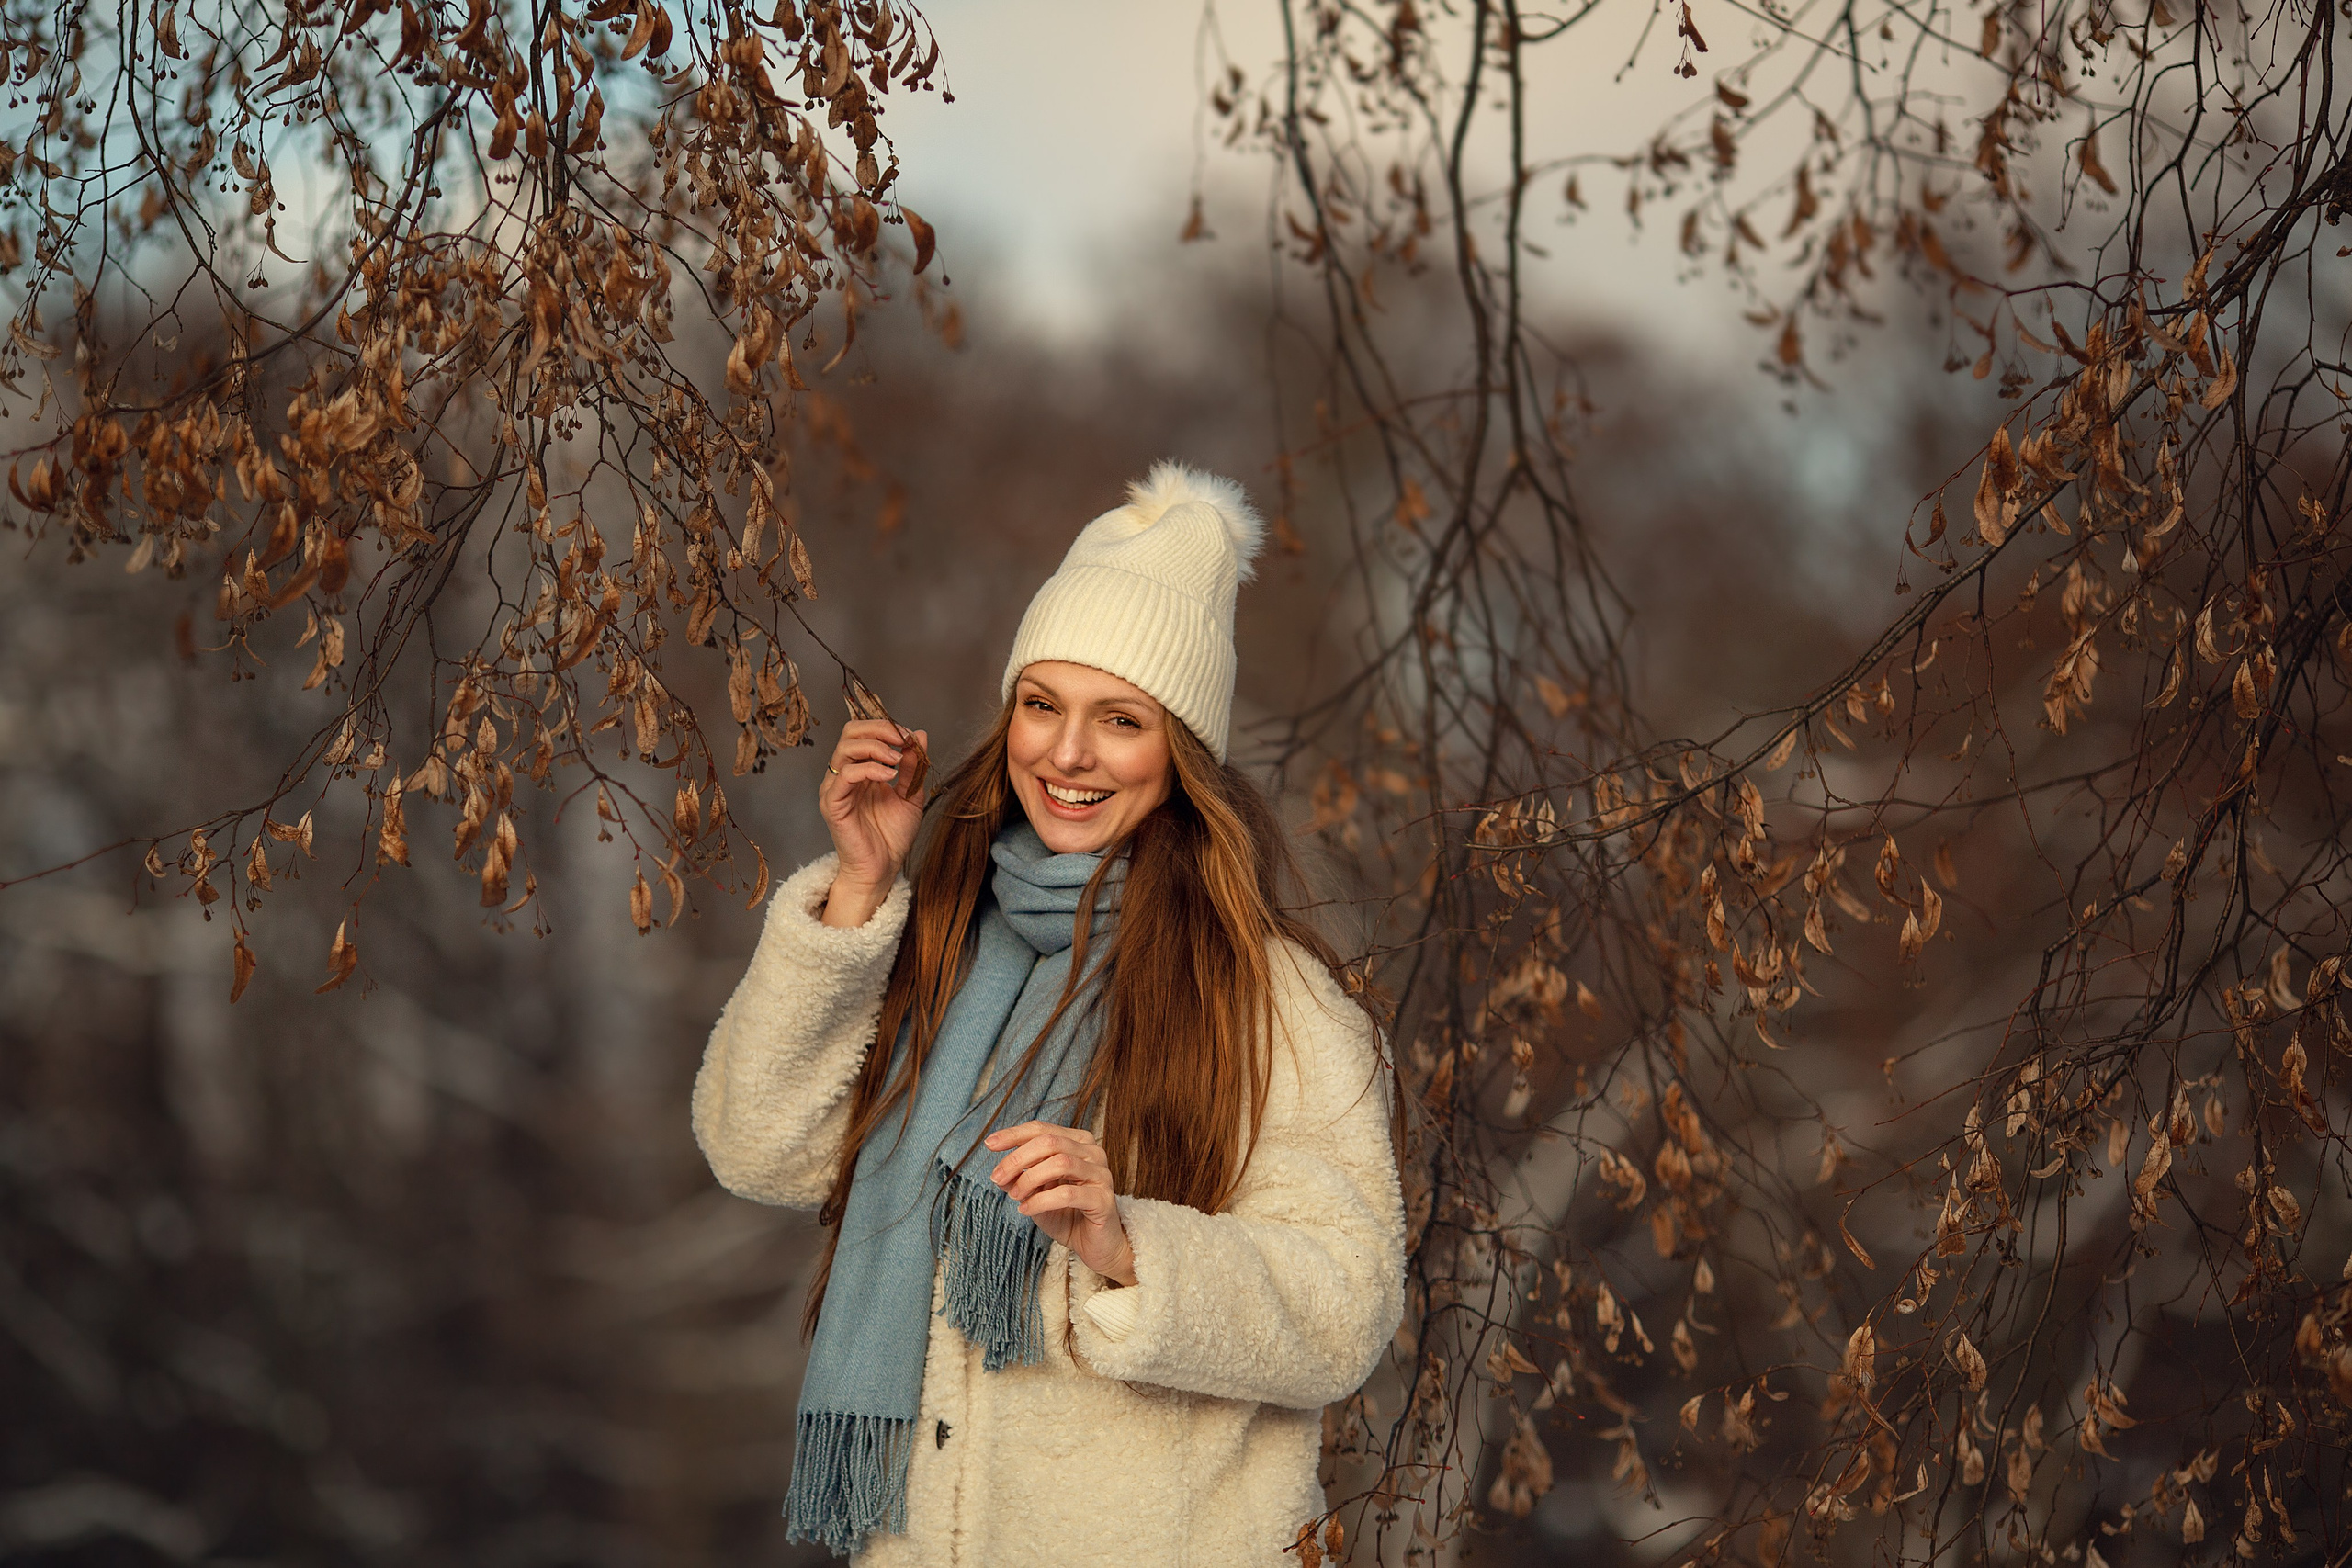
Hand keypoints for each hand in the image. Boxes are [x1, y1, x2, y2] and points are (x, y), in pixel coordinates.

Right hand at [818, 718, 927, 926]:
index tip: (912, 737)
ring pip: (845, 749)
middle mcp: (844, 775)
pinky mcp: (832, 804)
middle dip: (879, 729)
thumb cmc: (892, 836)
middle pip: (850, 733)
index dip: (888, 728)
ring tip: (897, 760)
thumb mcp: (910, 795)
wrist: (882, 868)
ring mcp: (835, 788)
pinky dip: (869, 768)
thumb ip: (913, 766)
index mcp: (861, 770)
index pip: (864, 733)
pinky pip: (845, 775)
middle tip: (902, 739)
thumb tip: (920, 735)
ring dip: (875, 747)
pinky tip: (889, 776)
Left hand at [984, 1121, 1136, 1285]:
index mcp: (1078, 1143)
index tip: (990, 1144)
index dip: (1014, 1134)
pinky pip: (1067, 1193)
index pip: (1043, 1129)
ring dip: (1029, 1179)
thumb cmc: (1067, 1214)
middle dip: (1017, 1159)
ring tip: (1015, 1196)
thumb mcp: (1036, 1193)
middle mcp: (1093, 1152)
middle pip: (1049, 1142)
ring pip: (1060, 1163)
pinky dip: (1041, 1200)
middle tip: (997, 1177)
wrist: (1095, 1246)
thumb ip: (1019, 1178)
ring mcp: (1101, 1174)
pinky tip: (1027, 1209)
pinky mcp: (1103, 1198)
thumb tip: (999, 1170)